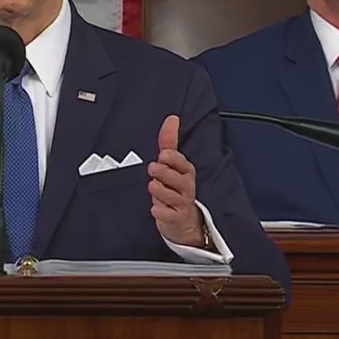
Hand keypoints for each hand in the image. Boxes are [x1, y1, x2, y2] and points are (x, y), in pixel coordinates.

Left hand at [147, 115, 203, 246]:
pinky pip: (168, 215)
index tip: (163, 155)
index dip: (174, 160)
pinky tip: (154, 209)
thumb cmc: (176, 188)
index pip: (183, 164)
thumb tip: (172, 118)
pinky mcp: (175, 219)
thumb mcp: (172, 165)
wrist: (184, 220)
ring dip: (160, 191)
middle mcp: (185, 187)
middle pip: (178, 179)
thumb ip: (169, 142)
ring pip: (171, 196)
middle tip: (153, 169)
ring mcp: (181, 204)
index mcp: (185, 172)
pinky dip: (161, 212)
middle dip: (165, 173)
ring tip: (152, 186)